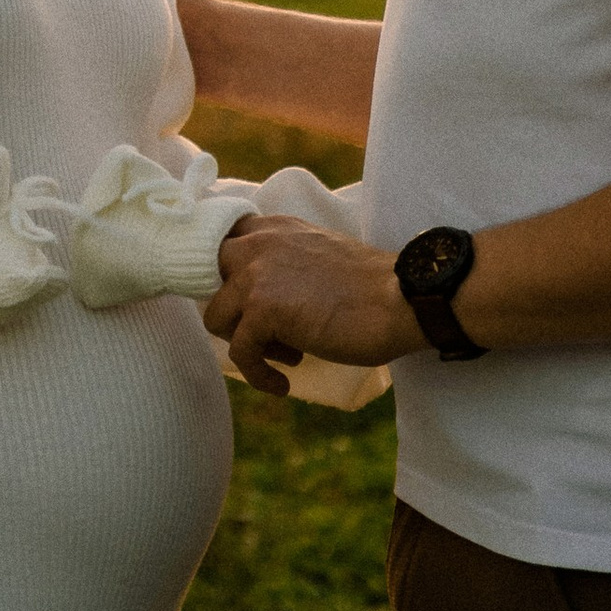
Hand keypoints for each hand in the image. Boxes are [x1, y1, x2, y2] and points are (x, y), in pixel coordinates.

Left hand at [201, 215, 420, 398]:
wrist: (400, 300)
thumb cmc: (372, 286)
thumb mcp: (319, 256)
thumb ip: (286, 262)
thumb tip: (265, 294)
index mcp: (275, 228)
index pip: (224, 241)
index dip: (228, 276)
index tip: (244, 303)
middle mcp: (259, 243)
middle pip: (210, 277)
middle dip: (231, 307)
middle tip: (262, 329)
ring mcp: (257, 275)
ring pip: (217, 317)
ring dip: (247, 343)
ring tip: (287, 354)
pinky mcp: (263, 310)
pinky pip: (240, 352)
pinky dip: (259, 375)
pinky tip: (284, 383)